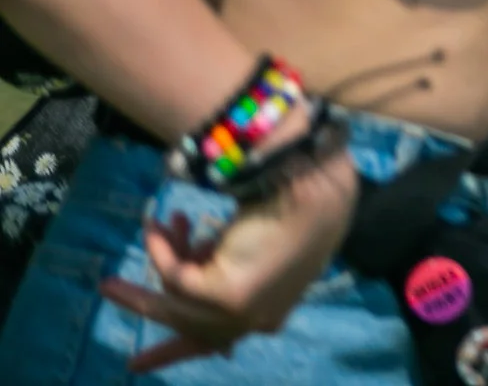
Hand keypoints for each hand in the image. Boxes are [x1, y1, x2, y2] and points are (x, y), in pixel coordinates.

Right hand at [102, 138, 356, 372]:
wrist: (315, 190)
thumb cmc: (295, 207)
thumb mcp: (256, 246)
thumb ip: (223, 265)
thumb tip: (189, 268)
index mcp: (271, 310)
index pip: (218, 342)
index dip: (175, 350)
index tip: (137, 362)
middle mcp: (257, 320)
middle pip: (187, 331)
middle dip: (144, 305)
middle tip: (107, 288)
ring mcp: (242, 312)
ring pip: (174, 300)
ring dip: (157, 258)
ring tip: (152, 225)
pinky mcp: (225, 297)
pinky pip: (174, 276)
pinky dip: (163, 249)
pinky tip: (162, 224)